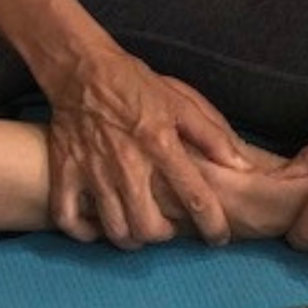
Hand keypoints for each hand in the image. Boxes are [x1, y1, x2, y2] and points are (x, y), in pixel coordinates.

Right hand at [46, 50, 249, 248]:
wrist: (82, 69)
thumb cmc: (136, 85)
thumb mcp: (182, 102)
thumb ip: (213, 136)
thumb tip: (242, 166)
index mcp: (161, 144)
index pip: (195, 197)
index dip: (213, 225)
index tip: (219, 237)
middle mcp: (128, 164)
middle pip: (149, 226)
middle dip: (165, 236)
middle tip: (169, 229)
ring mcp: (93, 171)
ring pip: (114, 229)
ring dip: (131, 238)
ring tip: (138, 231)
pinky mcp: (66, 172)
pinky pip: (68, 218)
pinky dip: (84, 232)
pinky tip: (98, 228)